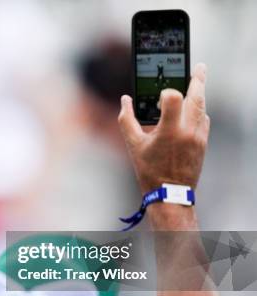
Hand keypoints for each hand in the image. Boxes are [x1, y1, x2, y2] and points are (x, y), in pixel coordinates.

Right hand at [118, 63, 209, 192]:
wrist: (170, 193)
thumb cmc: (149, 171)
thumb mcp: (133, 145)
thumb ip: (126, 120)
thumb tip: (125, 100)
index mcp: (169, 131)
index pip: (174, 97)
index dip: (166, 91)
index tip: (159, 97)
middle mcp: (188, 131)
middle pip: (197, 96)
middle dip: (198, 79)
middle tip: (198, 67)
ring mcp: (199, 136)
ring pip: (202, 107)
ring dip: (197, 95)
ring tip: (193, 86)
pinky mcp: (203, 142)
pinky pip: (204, 119)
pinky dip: (198, 112)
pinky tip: (190, 111)